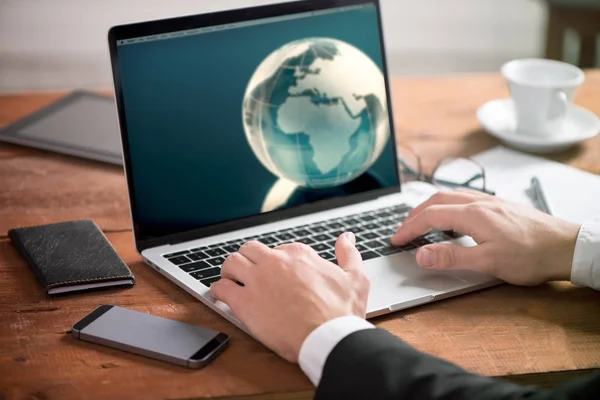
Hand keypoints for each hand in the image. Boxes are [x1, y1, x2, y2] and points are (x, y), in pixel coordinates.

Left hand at [210, 233, 368, 362]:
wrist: (328, 337)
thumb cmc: (341, 312)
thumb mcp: (355, 277)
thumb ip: (348, 254)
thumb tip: (347, 238)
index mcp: (298, 254)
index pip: (279, 248)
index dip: (277, 262)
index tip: (277, 274)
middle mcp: (275, 261)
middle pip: (250, 249)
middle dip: (247, 259)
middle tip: (248, 271)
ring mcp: (257, 280)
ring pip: (231, 262)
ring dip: (229, 270)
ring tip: (231, 280)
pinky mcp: (244, 302)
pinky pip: (221, 288)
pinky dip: (218, 291)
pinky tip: (221, 297)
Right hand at [391, 190, 580, 285]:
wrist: (567, 247)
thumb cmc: (532, 256)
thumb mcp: (488, 263)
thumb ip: (451, 257)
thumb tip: (421, 254)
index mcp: (473, 214)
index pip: (430, 216)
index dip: (409, 228)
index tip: (395, 239)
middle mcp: (480, 202)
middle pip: (436, 200)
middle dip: (414, 214)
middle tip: (402, 230)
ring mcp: (490, 202)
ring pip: (450, 197)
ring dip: (430, 207)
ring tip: (421, 222)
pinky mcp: (499, 206)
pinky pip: (464, 199)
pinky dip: (447, 206)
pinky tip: (452, 218)